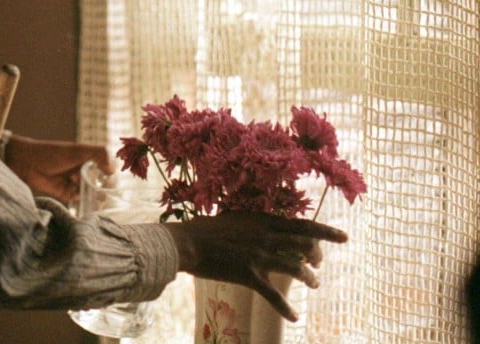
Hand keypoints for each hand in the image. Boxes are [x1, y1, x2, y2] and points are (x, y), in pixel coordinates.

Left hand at [2, 135, 111, 203]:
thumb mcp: (78, 150)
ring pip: (92, 193)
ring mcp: (76, 183)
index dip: (111, 176)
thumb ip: (99, 154)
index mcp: (89, 158)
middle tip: (102, 193)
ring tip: (95, 201)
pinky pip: (79, 201)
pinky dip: (83, 203)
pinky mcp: (67, 194)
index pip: (107, 168)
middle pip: (101, 183)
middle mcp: (84, 170)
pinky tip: (84, 203)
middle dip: (104, 189)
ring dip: (94, 197)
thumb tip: (112, 170)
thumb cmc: (53, 153)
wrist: (27, 163)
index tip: (110, 182)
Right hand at [164, 212, 347, 321]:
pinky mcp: (249, 275)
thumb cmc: (207, 228)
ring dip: (310, 278)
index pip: (303, 226)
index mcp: (264, 221)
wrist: (189, 242)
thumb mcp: (236, 218)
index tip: (344, 238)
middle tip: (318, 264)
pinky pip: (274, 294)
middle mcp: (266, 237)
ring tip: (314, 284)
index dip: (326, 232)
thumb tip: (268, 225)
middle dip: (318, 257)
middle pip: (305, 246)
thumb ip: (255, 222)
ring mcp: (259, 256)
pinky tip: (294, 316)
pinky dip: (286, 308)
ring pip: (297, 269)